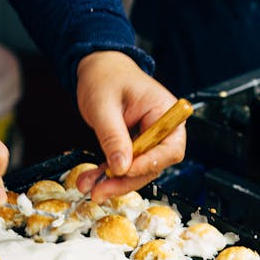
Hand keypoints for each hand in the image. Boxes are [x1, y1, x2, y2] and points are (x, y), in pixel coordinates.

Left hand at [74, 51, 185, 198]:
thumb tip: (121, 167)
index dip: (149, 164)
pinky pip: (124, 164)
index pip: (170, 147)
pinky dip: (107, 173)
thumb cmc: (105, 77)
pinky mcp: (134, 144)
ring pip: (137, 169)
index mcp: (165, 111)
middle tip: (100, 191)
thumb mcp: (104, 105)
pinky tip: (90, 180)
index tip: (124, 171)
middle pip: (153, 164)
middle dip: (126, 180)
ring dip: (113, 182)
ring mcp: (148, 137)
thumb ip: (113, 136)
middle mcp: (162, 127)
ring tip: (89, 187)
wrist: (97, 67)